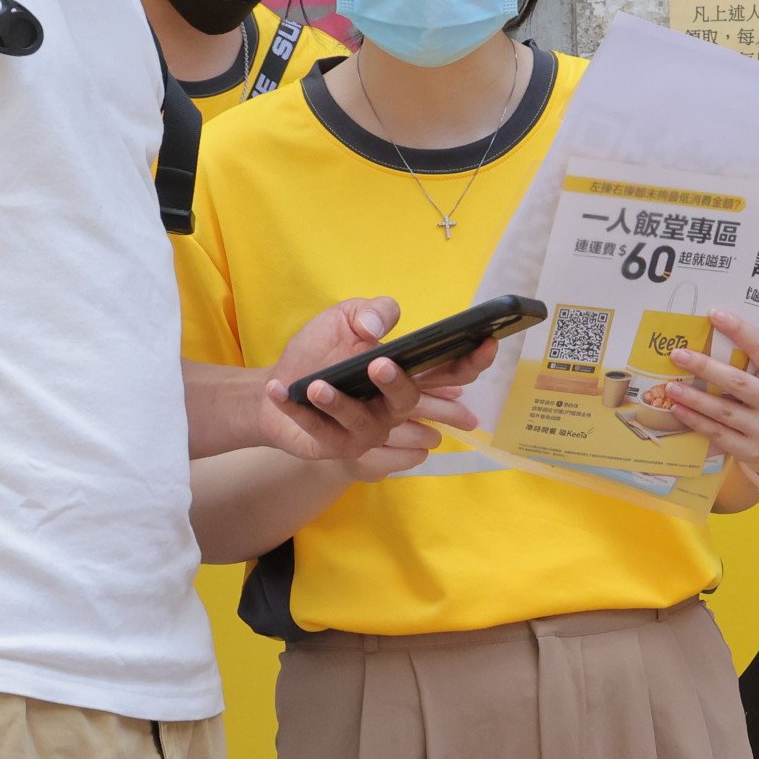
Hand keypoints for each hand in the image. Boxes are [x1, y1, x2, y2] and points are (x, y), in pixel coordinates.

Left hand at [253, 297, 486, 466]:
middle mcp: (392, 407)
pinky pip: (320, 431)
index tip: (485, 341)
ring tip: (317, 384)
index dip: (472, 360)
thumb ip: (369, 311)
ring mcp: (367, 431)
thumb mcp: (344, 319)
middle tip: (379, 364)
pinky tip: (281, 390)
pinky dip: (297, 410)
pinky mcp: (336, 447)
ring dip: (339, 403)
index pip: (449, 372)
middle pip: (412, 402)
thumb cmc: (318, 353)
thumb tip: (380, 329)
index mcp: (405, 376)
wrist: (272, 387)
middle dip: (399, 384)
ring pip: (364, 422)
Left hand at [663, 308, 758, 479]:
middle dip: (704, 366)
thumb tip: (715, 338)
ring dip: (693, 397)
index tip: (714, 314)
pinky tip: (678, 409)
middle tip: (677, 354)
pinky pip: (717, 433)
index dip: (739, 330)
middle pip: (737, 381)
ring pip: (722, 409)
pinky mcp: (751, 450)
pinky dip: (695, 420)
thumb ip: (757, 364)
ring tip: (671, 385)